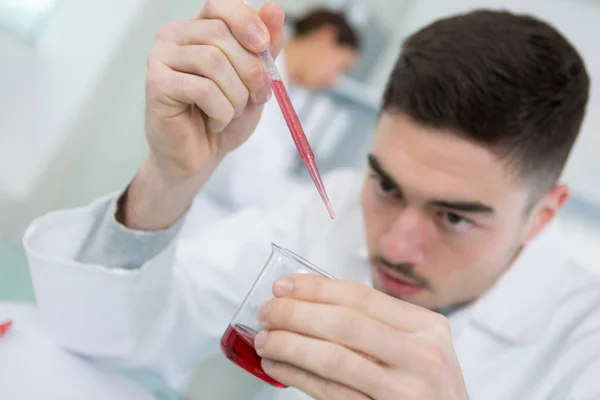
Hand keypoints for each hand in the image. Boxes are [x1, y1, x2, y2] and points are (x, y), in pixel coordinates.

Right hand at [123, 0, 284, 229]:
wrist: (201, 156)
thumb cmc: (225, 117)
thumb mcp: (255, 80)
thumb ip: (265, 47)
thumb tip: (274, 7)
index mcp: (197, 28)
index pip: (220, 6)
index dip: (247, 22)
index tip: (264, 47)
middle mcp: (173, 37)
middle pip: (220, 35)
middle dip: (250, 70)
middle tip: (260, 97)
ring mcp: (160, 58)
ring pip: (212, 61)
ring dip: (236, 95)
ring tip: (233, 113)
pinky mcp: (156, 84)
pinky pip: (202, 89)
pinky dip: (221, 112)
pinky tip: (215, 123)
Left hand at [254, 275, 468, 399]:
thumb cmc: (427, 388)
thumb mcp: (417, 349)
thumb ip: (376, 326)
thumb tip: (310, 302)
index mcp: (427, 327)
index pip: (360, 296)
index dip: (315, 288)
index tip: (283, 286)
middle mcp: (422, 355)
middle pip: (344, 323)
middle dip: (296, 314)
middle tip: (268, 313)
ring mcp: (406, 390)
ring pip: (334, 359)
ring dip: (290, 346)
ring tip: (266, 341)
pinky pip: (332, 392)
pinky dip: (298, 377)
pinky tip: (279, 368)